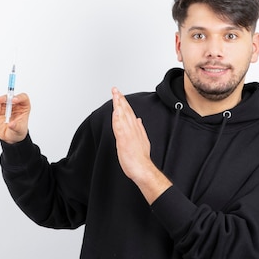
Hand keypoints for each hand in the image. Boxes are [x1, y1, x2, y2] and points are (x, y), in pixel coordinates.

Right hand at [0, 92, 30, 143]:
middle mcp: (15, 105)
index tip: (14, 100)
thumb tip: (11, 124)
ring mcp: (6, 107)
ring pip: (0, 102)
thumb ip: (16, 127)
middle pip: (10, 97)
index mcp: (24, 107)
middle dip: (4, 98)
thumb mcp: (19, 130)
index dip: (19, 97)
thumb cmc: (18, 132)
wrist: (10, 137)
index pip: (23, 98)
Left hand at [111, 87, 171, 203]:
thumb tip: (138, 120)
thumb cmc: (140, 158)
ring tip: (115, 95)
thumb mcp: (142, 140)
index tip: (119, 94)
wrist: (143, 168)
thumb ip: (139, 129)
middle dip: (120, 99)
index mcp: (136, 129)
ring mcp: (129, 134)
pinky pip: (119, 127)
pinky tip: (115, 111)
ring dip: (119, 105)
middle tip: (115, 89)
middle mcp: (133, 129)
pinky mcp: (124, 140)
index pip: (129, 113)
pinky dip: (117, 118)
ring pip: (123, 116)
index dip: (124, 103)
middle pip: (126, 111)